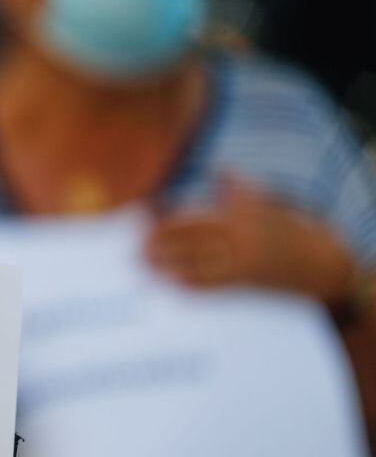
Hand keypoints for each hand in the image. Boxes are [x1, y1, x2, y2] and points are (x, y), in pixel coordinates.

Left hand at [145, 175, 354, 303]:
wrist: (320, 264)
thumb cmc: (287, 229)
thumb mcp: (267, 202)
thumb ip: (238, 188)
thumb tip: (221, 168)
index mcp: (243, 219)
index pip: (196, 218)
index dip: (168, 220)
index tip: (145, 217)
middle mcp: (241, 243)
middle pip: (193, 244)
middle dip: (163, 245)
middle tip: (135, 247)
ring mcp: (243, 266)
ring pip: (199, 267)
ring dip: (169, 267)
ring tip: (144, 267)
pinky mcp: (245, 287)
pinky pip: (213, 287)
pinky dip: (191, 286)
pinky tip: (170, 285)